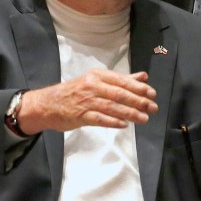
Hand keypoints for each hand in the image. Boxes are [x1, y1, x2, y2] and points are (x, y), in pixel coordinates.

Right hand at [17, 69, 157, 133]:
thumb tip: (144, 77)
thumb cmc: (76, 92)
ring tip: (143, 118)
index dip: (139, 88)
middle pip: (119, 94)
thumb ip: (122, 80)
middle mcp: (92, 85)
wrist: (47, 104)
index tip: (152, 94)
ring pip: (112, 107)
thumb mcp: (97, 81)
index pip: (122, 81)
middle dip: (139, 101)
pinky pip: (99, 118)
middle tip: (152, 108)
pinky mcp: (80, 115)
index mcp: (98, 75)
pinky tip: (124, 124)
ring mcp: (85, 100)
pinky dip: (112, 121)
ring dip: (130, 113)